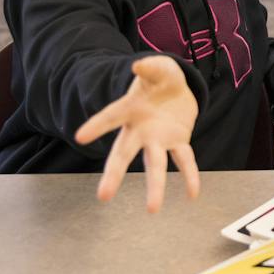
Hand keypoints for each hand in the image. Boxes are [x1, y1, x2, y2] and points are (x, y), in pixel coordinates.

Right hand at [75, 56, 199, 211]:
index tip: (80, 137)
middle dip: (114, 174)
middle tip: (103, 196)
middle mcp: (140, 130)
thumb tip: (138, 64)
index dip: (97, 126)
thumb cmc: (161, 79)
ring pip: (154, 164)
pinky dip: (190, 176)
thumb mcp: (159, 68)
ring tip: (152, 209)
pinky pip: (184, 161)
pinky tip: (192, 194)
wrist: (178, 90)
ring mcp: (158, 139)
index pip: (110, 117)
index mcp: (129, 109)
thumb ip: (150, 67)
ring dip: (154, 186)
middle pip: (124, 153)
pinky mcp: (178, 142)